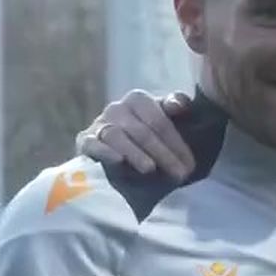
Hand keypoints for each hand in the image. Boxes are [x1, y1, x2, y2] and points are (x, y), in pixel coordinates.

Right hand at [74, 89, 196, 177]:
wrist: (116, 158)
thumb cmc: (148, 140)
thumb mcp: (165, 123)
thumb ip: (175, 108)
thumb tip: (179, 105)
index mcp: (138, 100)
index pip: (158, 120)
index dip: (176, 143)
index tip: (190, 165)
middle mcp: (117, 108)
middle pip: (141, 131)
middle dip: (163, 154)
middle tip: (179, 175)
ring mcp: (99, 124)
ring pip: (117, 135)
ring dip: (135, 153)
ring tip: (150, 169)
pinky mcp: (85, 141)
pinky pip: (93, 144)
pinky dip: (105, 151)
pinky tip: (118, 161)